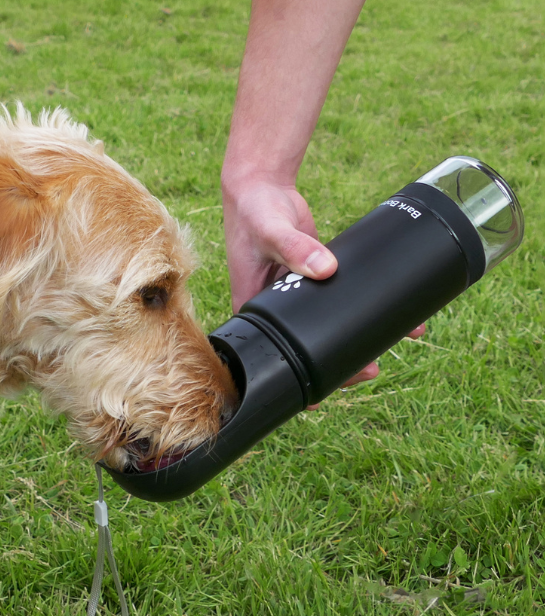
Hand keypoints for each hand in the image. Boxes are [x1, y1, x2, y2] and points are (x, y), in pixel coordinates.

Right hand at [221, 175, 423, 404]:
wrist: (261, 184)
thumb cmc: (255, 210)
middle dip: (339, 363)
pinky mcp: (316, 275)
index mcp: (254, 308)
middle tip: (370, 370)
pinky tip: (393, 312)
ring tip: (394, 345)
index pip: (273, 354)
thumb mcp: (272, 230)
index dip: (294, 378)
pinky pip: (340, 299)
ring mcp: (298, 293)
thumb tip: (326, 268)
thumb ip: (296, 247)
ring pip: (326, 327)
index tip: (317, 398)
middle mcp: (277, 308)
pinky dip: (364, 305)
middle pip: (306, 346)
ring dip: (358, 337)